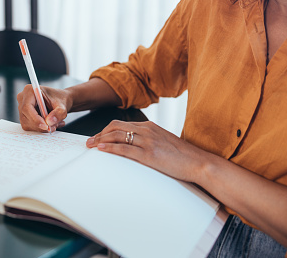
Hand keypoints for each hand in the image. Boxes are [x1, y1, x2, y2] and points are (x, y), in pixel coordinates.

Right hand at [17, 85, 71, 131]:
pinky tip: (51, 124)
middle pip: (25, 117)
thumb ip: (58, 113)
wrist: (61, 100)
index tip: (46, 126)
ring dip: (41, 128)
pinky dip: (40, 128)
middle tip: (53, 127)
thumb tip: (49, 122)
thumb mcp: (63, 106)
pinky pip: (29, 126)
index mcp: (30, 90)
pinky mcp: (24, 116)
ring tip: (55, 124)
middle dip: (39, 125)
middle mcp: (23, 98)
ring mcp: (21, 107)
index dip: (35, 119)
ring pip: (27, 123)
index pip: (27, 107)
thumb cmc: (60, 99)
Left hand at [86, 120, 207, 182]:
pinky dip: (111, 147)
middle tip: (89, 142)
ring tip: (91, 146)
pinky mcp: (149, 154)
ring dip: (101, 140)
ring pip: (117, 136)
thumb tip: (132, 146)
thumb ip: (148, 141)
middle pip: (115, 127)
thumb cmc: (181, 156)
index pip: (120, 124)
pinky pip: (125, 148)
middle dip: (99, 134)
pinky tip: (102, 149)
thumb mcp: (162, 142)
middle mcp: (146, 130)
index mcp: (149, 126)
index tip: (97, 138)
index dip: (105, 130)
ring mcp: (148, 141)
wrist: (197, 162)